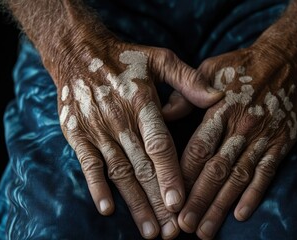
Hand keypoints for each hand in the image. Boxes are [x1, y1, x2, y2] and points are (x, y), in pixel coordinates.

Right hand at [52, 26, 222, 238]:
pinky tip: (108, 209)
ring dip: (134, 203)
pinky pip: (88, 164)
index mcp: (141, 103)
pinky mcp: (78, 134)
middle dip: (158, 202)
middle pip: (142, 167)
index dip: (169, 175)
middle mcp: (119, 120)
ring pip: (119, 172)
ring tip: (150, 230)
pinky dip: (97, 187)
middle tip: (172, 231)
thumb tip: (218, 98)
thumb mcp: (159, 59)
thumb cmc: (124, 58)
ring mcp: (97, 129)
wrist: (77, 52)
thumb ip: (188, 79)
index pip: (159, 145)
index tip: (180, 203)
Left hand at [177, 44, 296, 238]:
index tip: (170, 195)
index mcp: (221, 108)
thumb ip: (186, 93)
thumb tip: (163, 114)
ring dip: (221, 205)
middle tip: (184, 225)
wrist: (286, 60)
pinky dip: (254, 194)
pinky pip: (267, 172)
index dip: (184, 173)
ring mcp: (263, 136)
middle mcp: (242, 126)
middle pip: (217, 169)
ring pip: (239, 176)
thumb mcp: (209, 69)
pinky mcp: (281, 142)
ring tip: (205, 229)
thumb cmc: (241, 66)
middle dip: (199, 199)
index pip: (199, 147)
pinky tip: (241, 214)